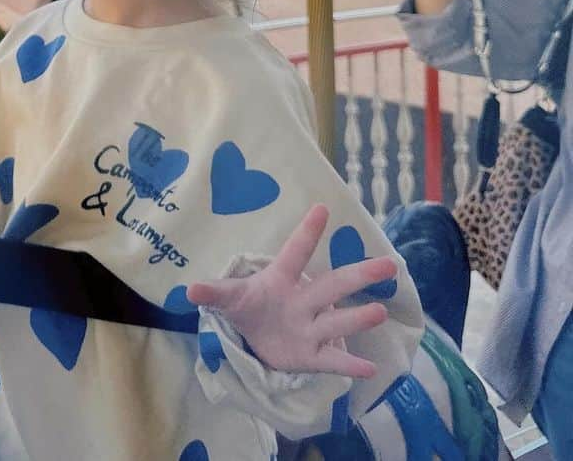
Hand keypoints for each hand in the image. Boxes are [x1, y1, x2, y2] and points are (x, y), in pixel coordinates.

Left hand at [185, 205, 392, 378]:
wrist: (258, 337)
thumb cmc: (250, 307)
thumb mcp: (230, 299)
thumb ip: (214, 292)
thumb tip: (188, 289)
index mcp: (281, 279)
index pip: (295, 252)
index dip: (307, 232)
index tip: (322, 208)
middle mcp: (303, 300)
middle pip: (332, 285)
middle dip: (358, 274)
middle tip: (389, 263)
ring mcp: (310, 328)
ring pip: (338, 320)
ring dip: (357, 317)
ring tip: (378, 310)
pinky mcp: (311, 356)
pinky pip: (333, 360)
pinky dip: (350, 365)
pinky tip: (371, 369)